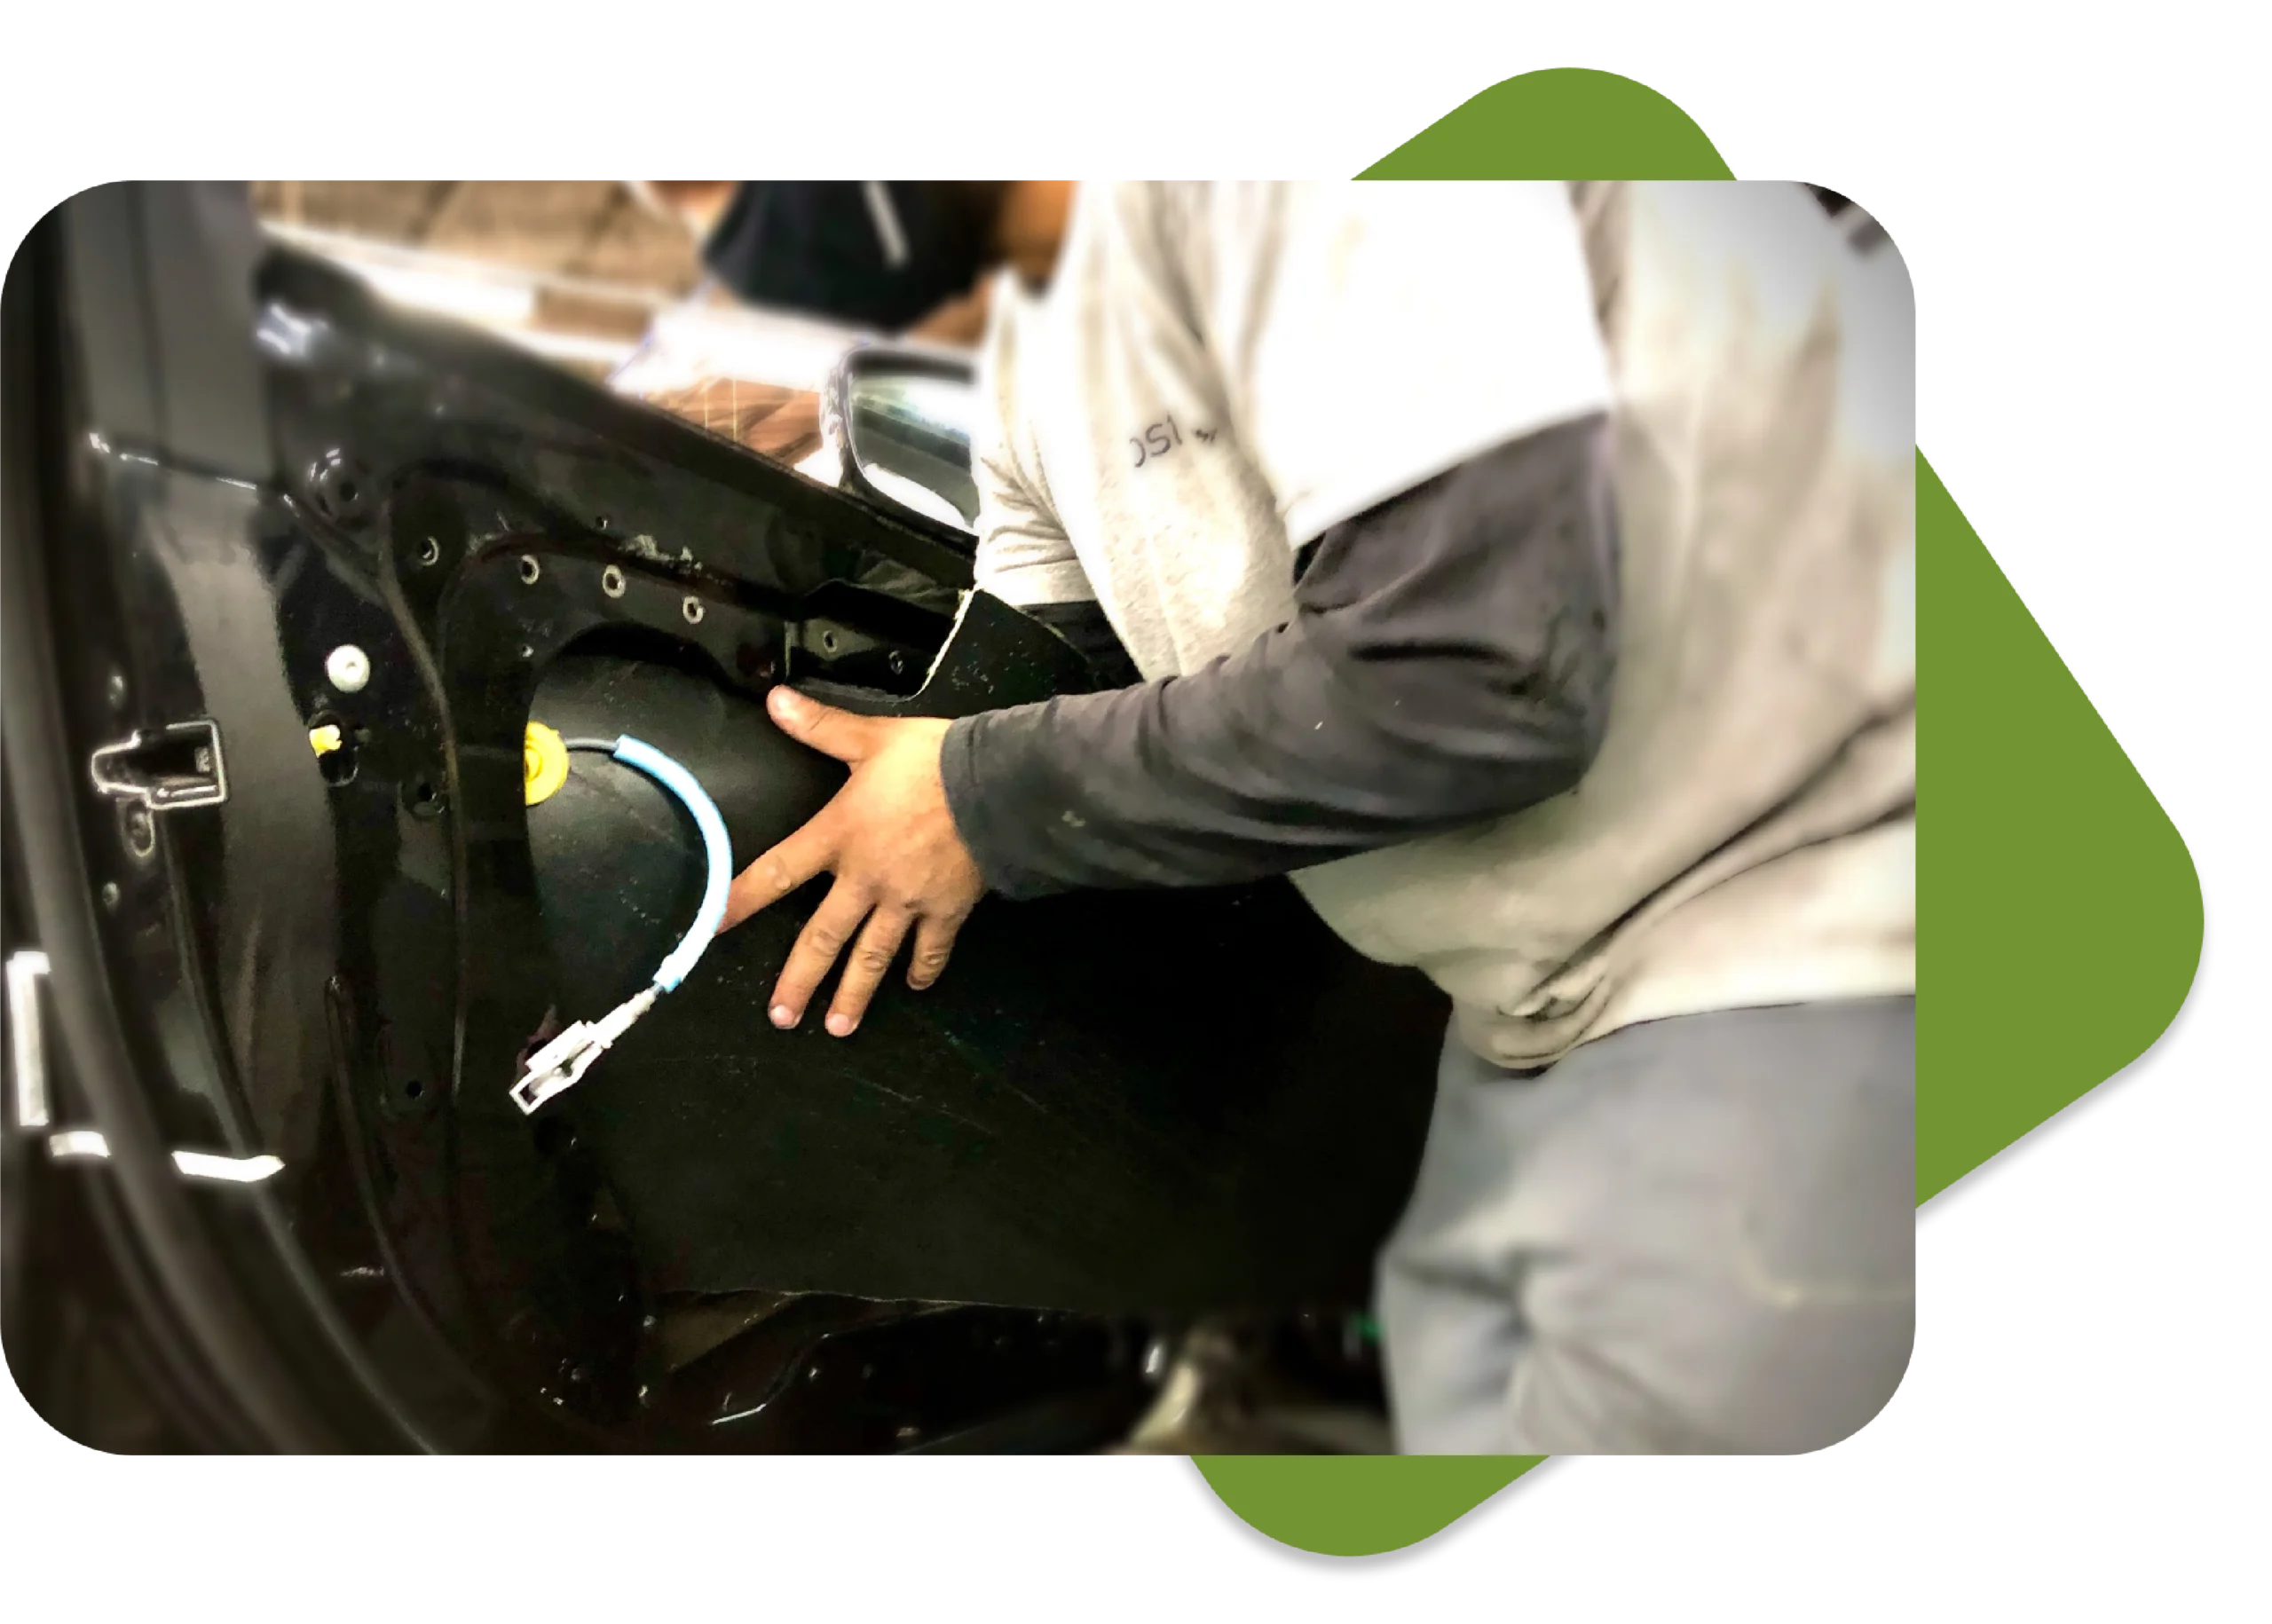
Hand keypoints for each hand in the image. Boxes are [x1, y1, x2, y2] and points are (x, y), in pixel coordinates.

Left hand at [718, 687, 982, 1037]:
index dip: (742, 900)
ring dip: (854, 994)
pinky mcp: (946, 910)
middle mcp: (866, 879)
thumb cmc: (932, 762)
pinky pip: (931, 948)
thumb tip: (775, 701)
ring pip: (872, 956)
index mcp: (839, 836)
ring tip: (837, 1026)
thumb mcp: (872, 738)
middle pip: (823, 938)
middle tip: (782, 1017)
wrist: (997, 787)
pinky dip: (922, 969)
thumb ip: (821, 727)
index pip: (778, 873)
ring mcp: (907, 901)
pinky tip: (913, 985)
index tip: (713, 929)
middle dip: (800, 980)